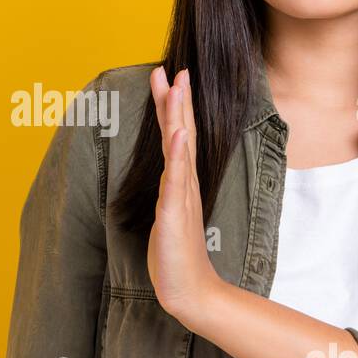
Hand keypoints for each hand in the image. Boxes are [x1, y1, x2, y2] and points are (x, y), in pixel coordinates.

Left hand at [147, 65, 223, 330]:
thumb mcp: (168, 215)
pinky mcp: (175, 211)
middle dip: (176, 100)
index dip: (171, 107)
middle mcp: (183, 183)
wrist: (189, 289)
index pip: (175, 136)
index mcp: (179, 182)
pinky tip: (178, 134)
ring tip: (177, 87)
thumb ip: (169, 194)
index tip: (168, 77)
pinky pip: (177, 178)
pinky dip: (178, 154)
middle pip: (180, 133)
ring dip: (178, 116)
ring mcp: (181, 195)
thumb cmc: (176, 255)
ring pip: (180, 148)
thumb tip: (168, 176)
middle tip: (176, 68)